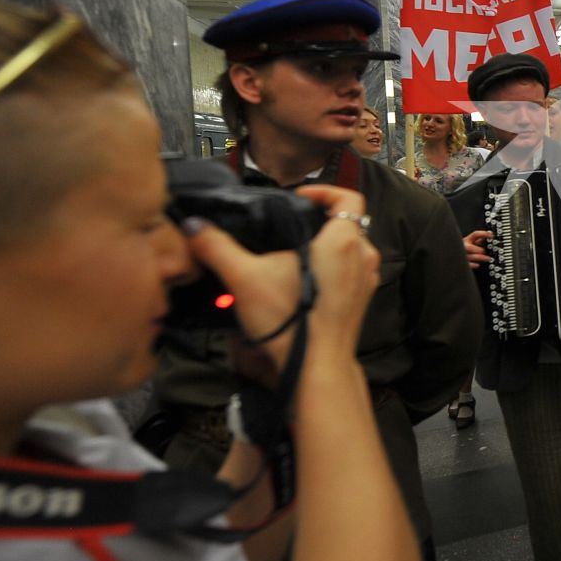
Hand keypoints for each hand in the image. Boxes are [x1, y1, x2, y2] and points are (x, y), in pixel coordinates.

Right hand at [184, 184, 378, 372]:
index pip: (347, 198)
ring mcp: (366, 281)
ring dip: (327, 245)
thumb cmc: (290, 324)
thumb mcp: (244, 278)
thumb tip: (194, 227)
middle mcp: (363, 257)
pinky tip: (303, 280)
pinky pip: (351, 272)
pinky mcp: (361, 301)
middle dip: (320, 219)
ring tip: (294, 252)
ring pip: (351, 248)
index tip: (299, 197)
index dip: (324, 191)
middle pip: (347, 223)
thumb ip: (217, 247)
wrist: (315, 369)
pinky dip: (333, 268)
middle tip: (290, 224)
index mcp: (343, 242)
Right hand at [462, 228, 491, 268]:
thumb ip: (480, 239)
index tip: (491, 236)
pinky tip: (478, 265)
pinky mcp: (462, 264)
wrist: (456, 258)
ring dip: (480, 257)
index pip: (475, 235)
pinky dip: (473, 265)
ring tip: (488, 258)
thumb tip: (490, 233)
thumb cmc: (465, 249)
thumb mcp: (471, 242)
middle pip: (470, 247)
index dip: (484, 234)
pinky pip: (467, 265)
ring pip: (469, 257)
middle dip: (479, 250)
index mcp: (467, 240)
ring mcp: (462, 256)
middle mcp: (464, 247)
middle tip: (485, 252)